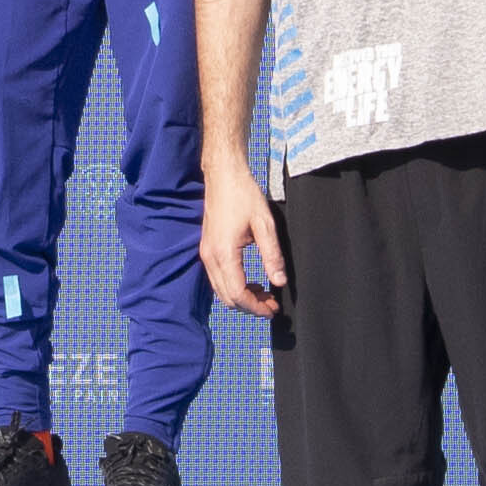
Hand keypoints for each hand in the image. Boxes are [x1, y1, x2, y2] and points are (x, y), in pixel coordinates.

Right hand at [198, 147, 286, 317]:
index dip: (256, 307)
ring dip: (241, 297)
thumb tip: (279, 281)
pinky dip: (233, 286)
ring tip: (264, 294)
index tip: (273, 310)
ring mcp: (206, 253)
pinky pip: (217, 278)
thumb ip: (272, 256)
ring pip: (221, 290)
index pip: (238, 293)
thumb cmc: (243, 194)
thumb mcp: (265, 224)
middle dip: (250, 306)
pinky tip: (250, 282)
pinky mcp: (207, 249)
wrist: (223, 174)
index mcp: (224, 253)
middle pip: (227, 297)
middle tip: (272, 305)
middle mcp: (210, 257)